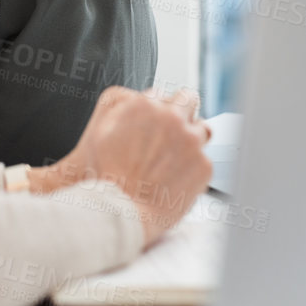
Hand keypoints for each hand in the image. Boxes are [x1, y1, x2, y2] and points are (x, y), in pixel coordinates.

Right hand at [31, 87, 212, 247]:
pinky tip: (176, 177)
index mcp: (145, 105)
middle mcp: (172, 118)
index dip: (156, 108)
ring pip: (202, 127)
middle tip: (174, 125)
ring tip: (176, 155)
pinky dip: (193, 165)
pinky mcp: (204, 165)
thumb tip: (138, 101)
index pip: (160, 94)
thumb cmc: (107, 176)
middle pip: (188, 98)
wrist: (123, 211)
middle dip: (182, 109)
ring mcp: (192, 141)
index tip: (154, 121)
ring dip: (191, 135)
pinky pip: (204, 158)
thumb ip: (122, 110)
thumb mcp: (100, 133)